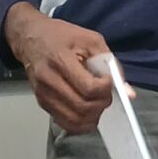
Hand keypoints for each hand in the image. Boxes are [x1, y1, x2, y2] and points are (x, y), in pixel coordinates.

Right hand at [3, 3, 114, 132]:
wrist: (29, 38)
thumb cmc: (60, 35)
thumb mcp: (90, 40)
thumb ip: (111, 64)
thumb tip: (128, 92)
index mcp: (60, 60)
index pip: (89, 88)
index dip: (105, 90)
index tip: (108, 81)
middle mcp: (49, 80)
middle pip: (83, 108)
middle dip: (102, 104)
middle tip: (105, 94)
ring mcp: (44, 95)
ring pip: (75, 121)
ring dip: (93, 117)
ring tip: (97, 103)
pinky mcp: (42, 103)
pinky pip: (66, 123)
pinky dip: (81, 123)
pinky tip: (87, 111)